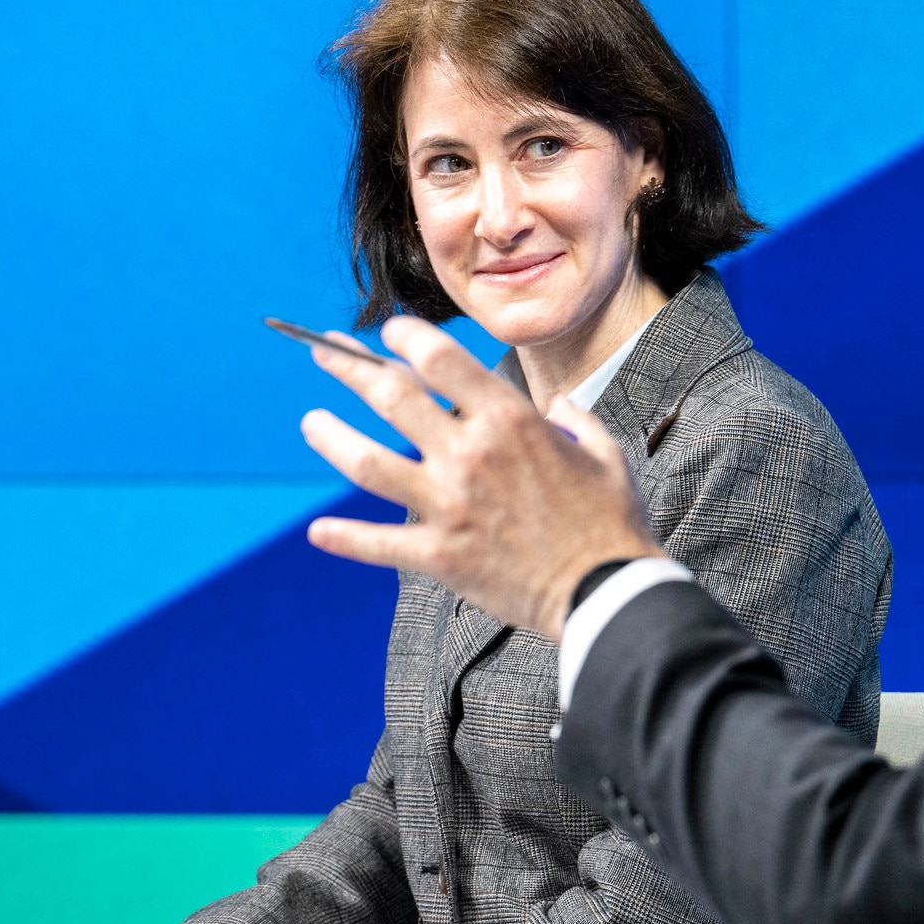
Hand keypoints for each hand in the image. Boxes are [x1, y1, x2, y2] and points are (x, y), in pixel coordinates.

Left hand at [298, 318, 664, 639]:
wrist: (606, 591)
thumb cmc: (612, 522)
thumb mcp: (605, 454)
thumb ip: (576, 420)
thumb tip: (558, 405)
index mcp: (510, 421)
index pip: (441, 358)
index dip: (406, 336)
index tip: (390, 331)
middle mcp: (470, 455)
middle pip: (391, 397)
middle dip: (349, 367)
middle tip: (323, 353)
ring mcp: (448, 506)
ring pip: (366, 463)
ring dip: (330, 438)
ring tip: (311, 423)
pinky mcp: (439, 555)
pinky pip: (377, 545)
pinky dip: (344, 539)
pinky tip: (318, 532)